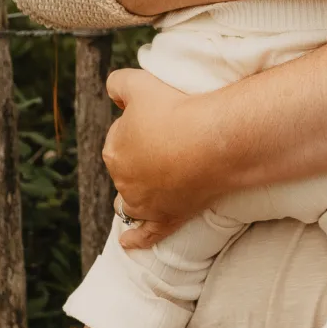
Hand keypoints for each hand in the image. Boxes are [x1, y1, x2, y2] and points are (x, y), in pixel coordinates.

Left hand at [104, 70, 214, 248]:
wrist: (214, 140)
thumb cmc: (178, 108)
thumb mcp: (141, 83)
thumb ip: (119, 83)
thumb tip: (112, 89)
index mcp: (114, 150)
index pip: (119, 138)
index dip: (139, 127)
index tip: (161, 119)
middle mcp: (123, 180)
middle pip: (128, 168)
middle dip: (142, 158)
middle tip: (171, 141)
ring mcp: (145, 203)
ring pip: (131, 201)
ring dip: (135, 195)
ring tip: (152, 183)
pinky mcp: (167, 218)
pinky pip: (148, 234)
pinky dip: (136, 240)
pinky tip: (127, 244)